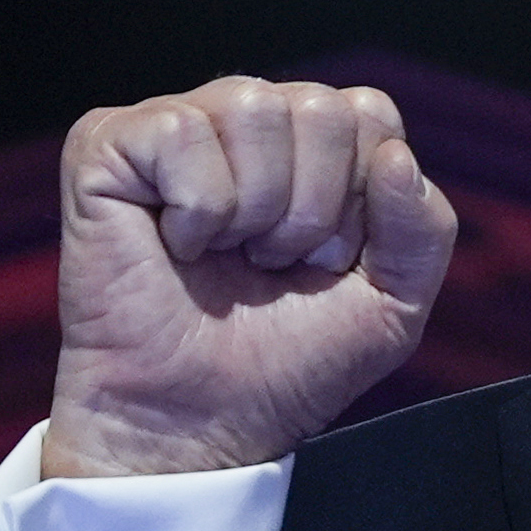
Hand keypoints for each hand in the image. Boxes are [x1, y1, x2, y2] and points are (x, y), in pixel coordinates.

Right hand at [46, 78, 457, 477]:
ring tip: (225, 256)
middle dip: (311, 210)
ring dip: (253, 210)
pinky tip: (176, 246)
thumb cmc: (284, 365)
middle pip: (320, 107)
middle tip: (268, 264)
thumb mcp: (391, 306)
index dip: (360, 202)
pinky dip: (196, 210)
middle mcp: (242, 119)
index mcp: (309, 143)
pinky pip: (181, 132)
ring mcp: (174, 126)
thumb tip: (395, 155)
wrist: (197, 424)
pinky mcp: (106, 145)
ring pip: (252, 107)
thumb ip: (424, 230)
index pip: (369, 113)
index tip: (322, 263)